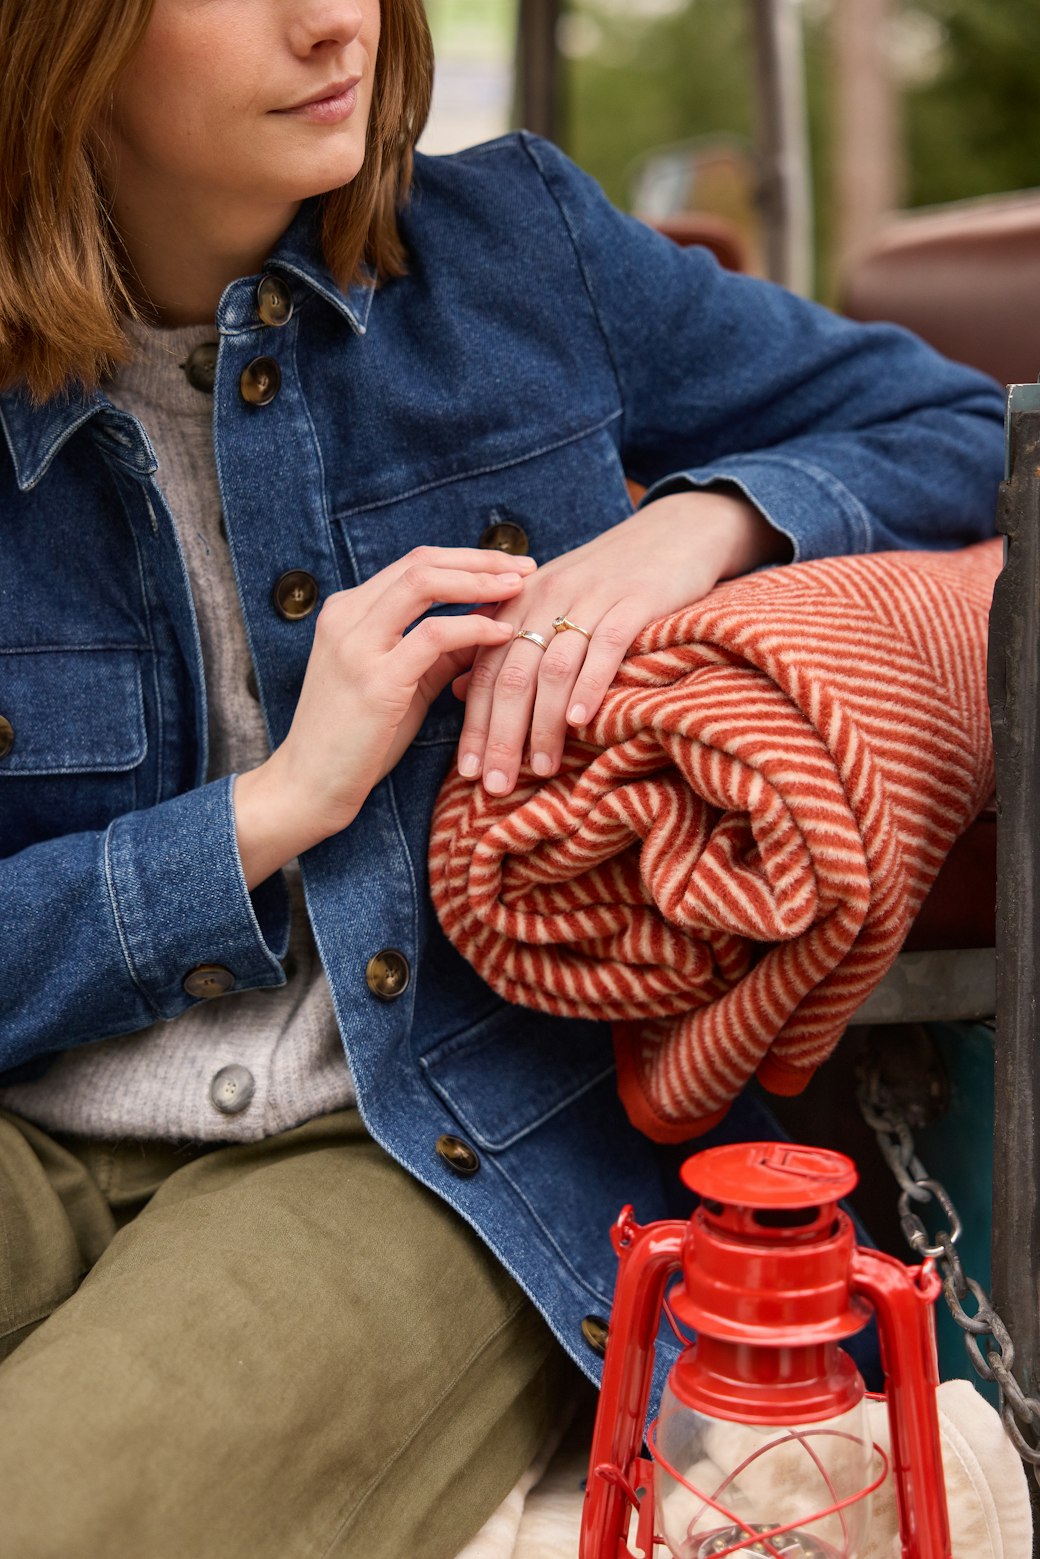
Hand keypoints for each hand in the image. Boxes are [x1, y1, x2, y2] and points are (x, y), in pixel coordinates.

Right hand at [234, 546, 535, 885]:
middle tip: (527, 567)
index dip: (467, 559)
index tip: (510, 566)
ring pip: (424, 584)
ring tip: (521, 589)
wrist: (309, 786)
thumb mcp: (401, 683)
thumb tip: (489, 625)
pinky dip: (473, 627)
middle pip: (421, 563)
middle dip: (481, 560)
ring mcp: (356, 646)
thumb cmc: (356, 740)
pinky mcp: (374, 680)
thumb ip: (438, 652)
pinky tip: (502, 635)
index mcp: (347, 612)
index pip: (414, 565)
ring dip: (480, 581)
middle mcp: (345, 617)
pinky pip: (432, 636)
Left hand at [454, 490, 789, 795]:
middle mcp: (547, 596)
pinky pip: (604, 647)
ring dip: (543, 723)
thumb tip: (459, 691)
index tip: (466, 771)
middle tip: (495, 785)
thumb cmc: (606, 578)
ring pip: (552, 668)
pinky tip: (580, 721)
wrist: (671, 532)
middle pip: (511, 674)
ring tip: (541, 769)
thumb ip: (504, 642)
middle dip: (500, 735)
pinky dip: (589, 685)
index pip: (484, 668)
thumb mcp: (547, 602)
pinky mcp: (634, 602)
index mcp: (519, 599)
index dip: (474, 723)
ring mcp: (590, 598)